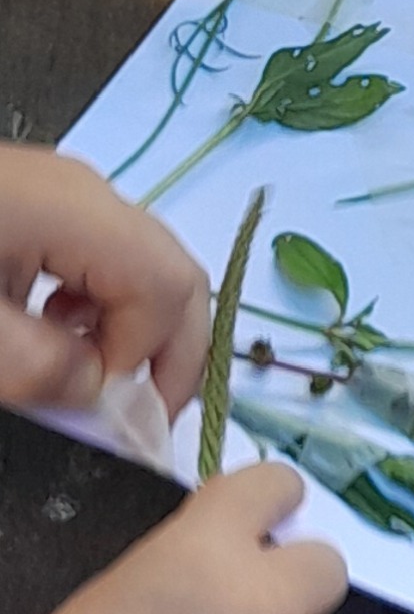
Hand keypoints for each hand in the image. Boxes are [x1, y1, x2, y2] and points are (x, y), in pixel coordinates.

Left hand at [0, 149, 207, 419]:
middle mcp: (90, 194)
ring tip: (87, 381)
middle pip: (176, 273)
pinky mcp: (48, 209)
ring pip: (145, 268)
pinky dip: (102, 310)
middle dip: (171, 352)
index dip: (153, 361)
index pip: (169, 287)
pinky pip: (106, 261)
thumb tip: (100, 391)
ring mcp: (71, 197)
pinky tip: (56, 334)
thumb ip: (37, 365)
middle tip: (140, 418)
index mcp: (79, 211)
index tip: (106, 415)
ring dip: (133, 333)